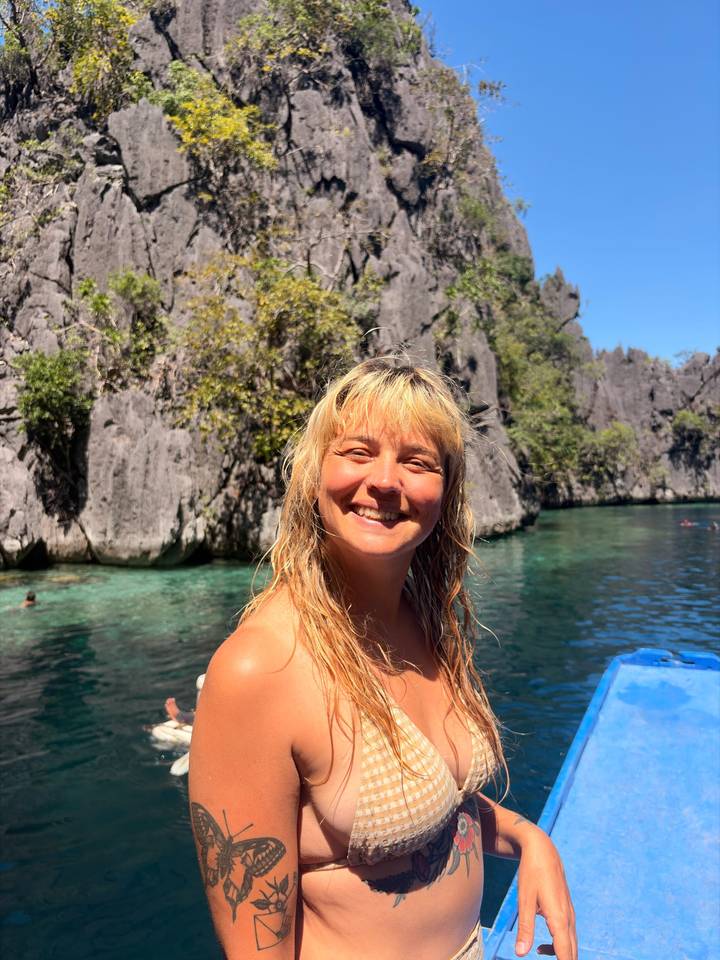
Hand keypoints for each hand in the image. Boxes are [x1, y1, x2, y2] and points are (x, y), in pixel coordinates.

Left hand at [514, 827, 576, 959]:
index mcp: (559, 918)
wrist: (542, 849)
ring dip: (561, 957)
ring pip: (571, 945)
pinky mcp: (567, 910)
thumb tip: (520, 953)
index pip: (566, 955)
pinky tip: (541, 948)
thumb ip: (524, 928)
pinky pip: (568, 936)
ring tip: (539, 955)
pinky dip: (559, 948)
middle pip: (572, 953)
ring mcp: (570, 914)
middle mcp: (569, 918)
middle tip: (543, 957)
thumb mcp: (524, 900)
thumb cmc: (532, 873)